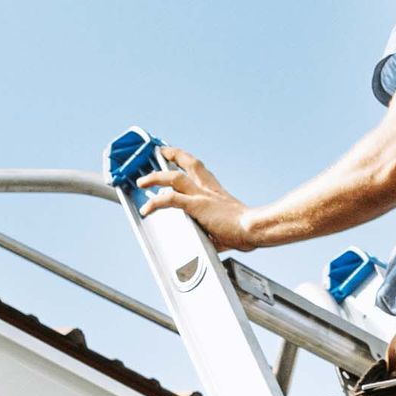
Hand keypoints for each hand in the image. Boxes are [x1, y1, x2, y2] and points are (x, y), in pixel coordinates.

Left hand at [140, 147, 256, 249]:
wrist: (254, 228)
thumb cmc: (246, 230)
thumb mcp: (226, 228)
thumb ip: (214, 233)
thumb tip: (210, 243)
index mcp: (216, 191)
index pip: (199, 169)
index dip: (186, 159)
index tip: (176, 155)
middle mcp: (208, 189)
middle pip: (188, 164)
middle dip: (173, 155)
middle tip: (159, 151)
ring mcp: (202, 196)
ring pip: (174, 178)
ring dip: (155, 177)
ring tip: (142, 182)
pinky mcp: (197, 206)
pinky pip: (171, 199)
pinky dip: (155, 202)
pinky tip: (146, 208)